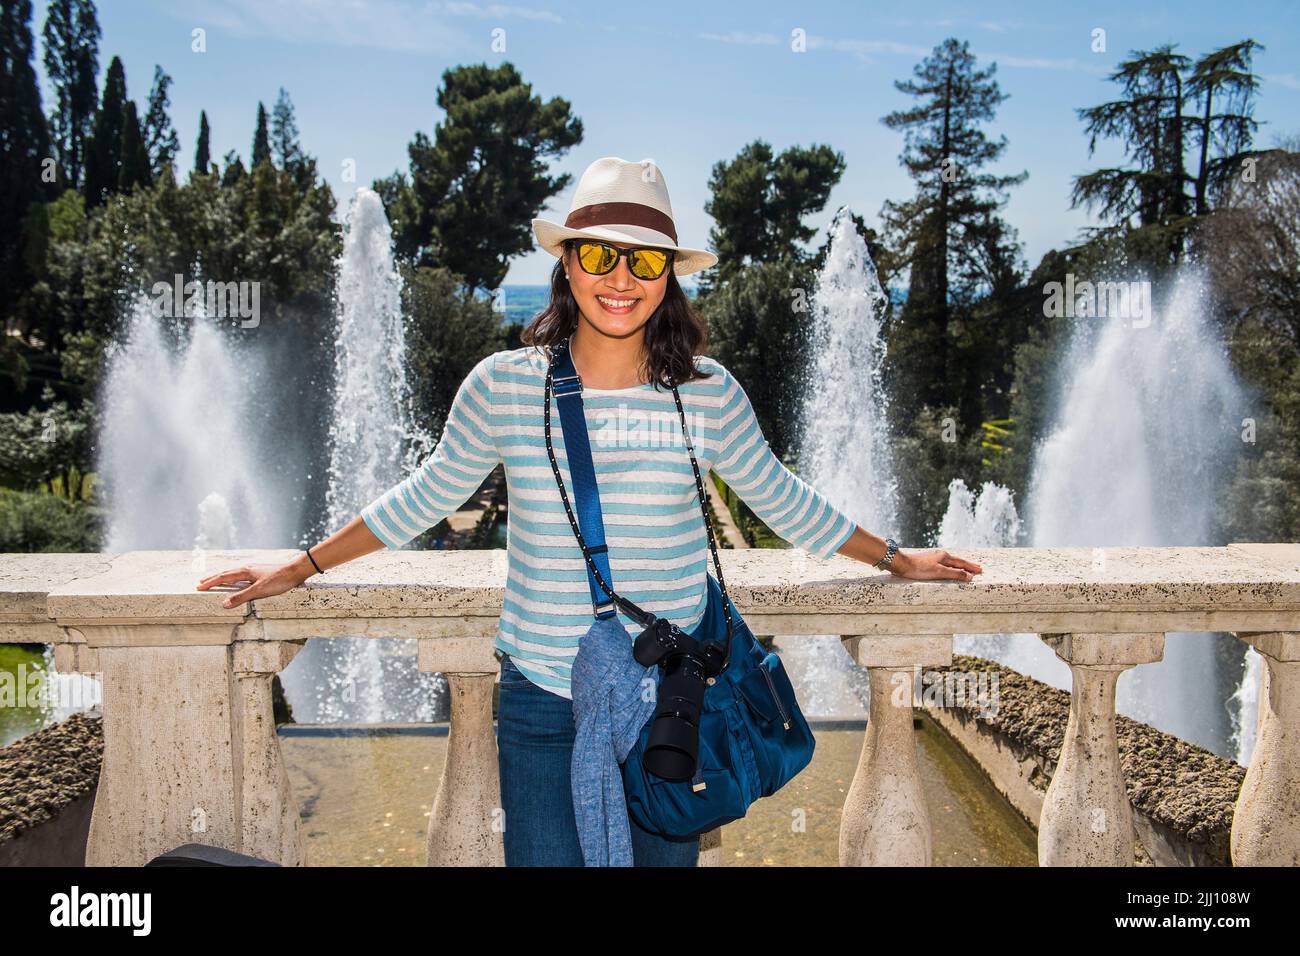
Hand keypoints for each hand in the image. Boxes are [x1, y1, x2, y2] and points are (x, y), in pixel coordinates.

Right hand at [195, 558, 312, 608]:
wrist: (296, 571)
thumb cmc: (279, 580)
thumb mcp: (259, 591)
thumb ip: (241, 597)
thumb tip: (223, 603)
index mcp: (245, 571)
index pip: (223, 577)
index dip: (210, 583)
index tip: (199, 586)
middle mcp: (248, 568)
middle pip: (226, 573)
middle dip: (213, 579)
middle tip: (201, 583)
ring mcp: (255, 569)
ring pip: (234, 573)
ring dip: (223, 578)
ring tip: (216, 581)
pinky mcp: (262, 572)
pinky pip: (242, 575)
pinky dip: (234, 578)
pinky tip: (239, 582)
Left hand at [889, 548, 981, 582]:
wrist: (901, 564)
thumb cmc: (919, 568)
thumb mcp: (939, 572)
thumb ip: (954, 574)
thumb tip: (969, 576)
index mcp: (944, 556)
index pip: (962, 563)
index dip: (971, 567)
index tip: (980, 570)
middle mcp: (940, 555)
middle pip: (957, 561)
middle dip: (967, 566)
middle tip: (977, 568)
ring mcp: (933, 557)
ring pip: (950, 562)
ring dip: (959, 566)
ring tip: (965, 569)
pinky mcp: (927, 561)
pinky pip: (943, 564)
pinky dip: (950, 567)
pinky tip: (947, 569)